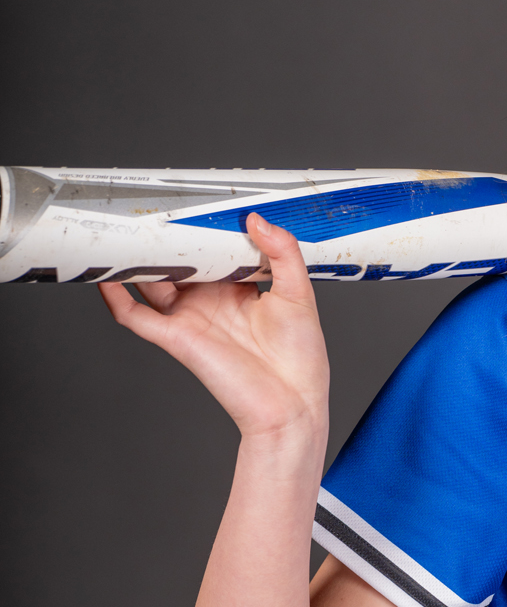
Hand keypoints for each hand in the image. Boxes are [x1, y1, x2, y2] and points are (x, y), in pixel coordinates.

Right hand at [99, 215, 329, 441]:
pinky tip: (105, 276)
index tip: (197, 201)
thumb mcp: (299, 294)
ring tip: (120, 229)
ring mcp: (190, 319)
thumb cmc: (300, 360)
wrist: (293, 405)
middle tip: (153, 205)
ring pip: (151, 283)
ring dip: (135, 260)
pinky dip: (116, 297)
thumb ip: (282, 253)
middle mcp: (209, 302)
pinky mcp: (176, 339)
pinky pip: (136, 317)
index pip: (213, 252)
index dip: (203, 229)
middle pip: (177, 264)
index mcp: (237, 290)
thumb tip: (257, 220)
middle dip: (164, 239)